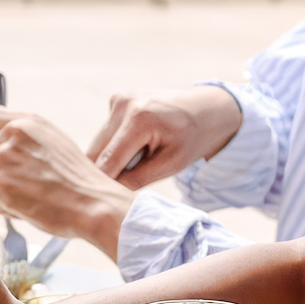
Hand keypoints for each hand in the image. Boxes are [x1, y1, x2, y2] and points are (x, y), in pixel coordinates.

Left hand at [0, 106, 134, 256]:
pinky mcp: (1, 186)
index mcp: (25, 122)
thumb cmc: (77, 178)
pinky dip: (11, 209)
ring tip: (36, 193)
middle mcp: (11, 136)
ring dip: (5, 193)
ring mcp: (4, 161)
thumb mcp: (53, 141)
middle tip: (29, 181)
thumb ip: (23, 135)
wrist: (93, 203)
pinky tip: (34, 205)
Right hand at [84, 86, 242, 187]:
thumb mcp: (171, 164)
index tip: (100, 204)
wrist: (207, 109)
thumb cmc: (194, 138)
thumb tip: (108, 193)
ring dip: (110, 159)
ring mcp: (119, 99)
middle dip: (105, 172)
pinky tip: (138, 148)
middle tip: (118, 190)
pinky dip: (116, 146)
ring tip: (139, 163)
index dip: (103, 185)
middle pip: (96, 152)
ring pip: (98, 143)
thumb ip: (137, 179)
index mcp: (138, 119)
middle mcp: (123, 104)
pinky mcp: (118, 100)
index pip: (107, 161)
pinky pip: (106, 133)